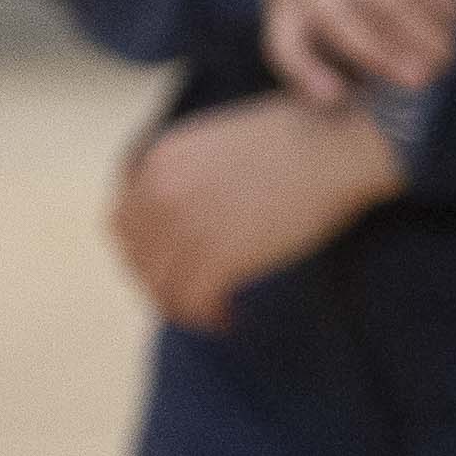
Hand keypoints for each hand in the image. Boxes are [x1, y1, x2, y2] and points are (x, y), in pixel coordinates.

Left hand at [111, 96, 404, 335]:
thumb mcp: (217, 141)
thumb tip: (185, 213)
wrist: (335, 146)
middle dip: (160, 282)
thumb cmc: (294, 138)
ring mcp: (187, 224)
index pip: (121, 222)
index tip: (169, 266)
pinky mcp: (219, 256)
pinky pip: (191, 303)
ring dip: (183, 306)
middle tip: (192, 296)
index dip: (141, 252)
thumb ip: (187, 173)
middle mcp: (161, 191)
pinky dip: (207, 318)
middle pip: (136, 259)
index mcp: (158, 159)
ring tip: (214, 312)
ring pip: (160, 287)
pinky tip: (231, 317)